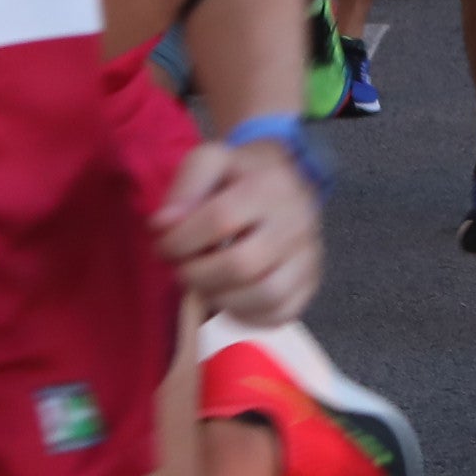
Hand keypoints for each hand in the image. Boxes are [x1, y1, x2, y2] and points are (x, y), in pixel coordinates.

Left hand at [159, 135, 322, 323]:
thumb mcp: (210, 162)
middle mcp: (298, 221)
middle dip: (197, 275)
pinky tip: (228, 294)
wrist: (287, 180)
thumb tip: (164, 226)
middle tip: (181, 270)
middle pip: (241, 264)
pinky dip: (245, 313)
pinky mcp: (311, 282)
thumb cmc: (239, 176)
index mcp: (270, 185)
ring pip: (265, 295)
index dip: (180, 241)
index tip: (164, 246)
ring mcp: (309, 255)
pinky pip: (279, 313)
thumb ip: (184, 188)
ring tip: (203, 283)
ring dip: (220, 298)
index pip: (219, 220)